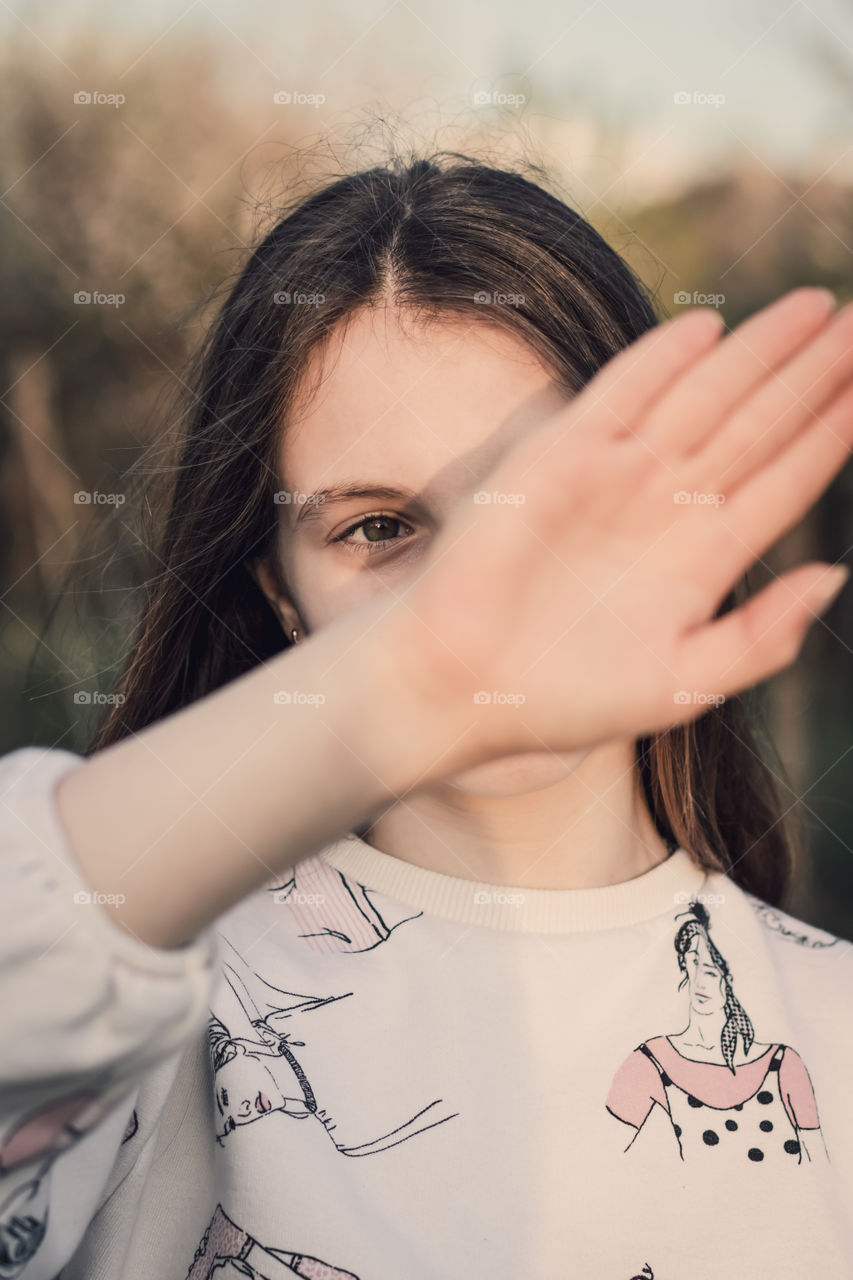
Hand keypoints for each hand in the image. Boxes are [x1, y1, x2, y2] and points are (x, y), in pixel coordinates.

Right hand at [387, 287, 852, 772]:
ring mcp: (614, 476)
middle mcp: (668, 505)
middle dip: (814, 376)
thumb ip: (760, 637)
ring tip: (819, 310)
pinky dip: (658, 362)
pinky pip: (617, 398)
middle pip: (758, 426)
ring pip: (703, 399)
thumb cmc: (568, 695)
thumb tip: (834, 575)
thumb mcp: (683, 684)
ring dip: (758, 354)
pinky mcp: (557, 460)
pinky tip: (709, 329)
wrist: (465, 686)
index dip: (837, 434)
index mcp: (704, 556)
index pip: (787, 480)